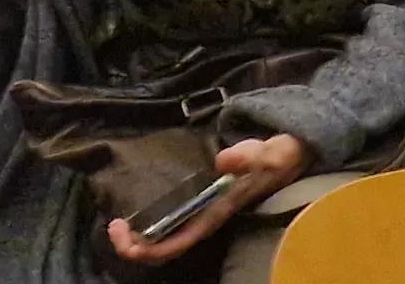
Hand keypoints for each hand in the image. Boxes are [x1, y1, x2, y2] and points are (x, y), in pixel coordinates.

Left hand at [105, 133, 306, 263]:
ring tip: (119, 223)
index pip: (174, 245)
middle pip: (162, 251)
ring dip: (137, 239)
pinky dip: (147, 227)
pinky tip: (138, 213)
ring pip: (163, 243)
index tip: (121, 229)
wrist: (291, 157)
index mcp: (215, 215)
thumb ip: (248, 156)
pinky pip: (168, 228)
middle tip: (113, 226)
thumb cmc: (277, 157)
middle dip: (131, 246)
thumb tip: (222, 159)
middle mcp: (205, 221)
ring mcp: (201, 216)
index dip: (143, 247)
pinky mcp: (200, 207)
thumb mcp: (268, 153)